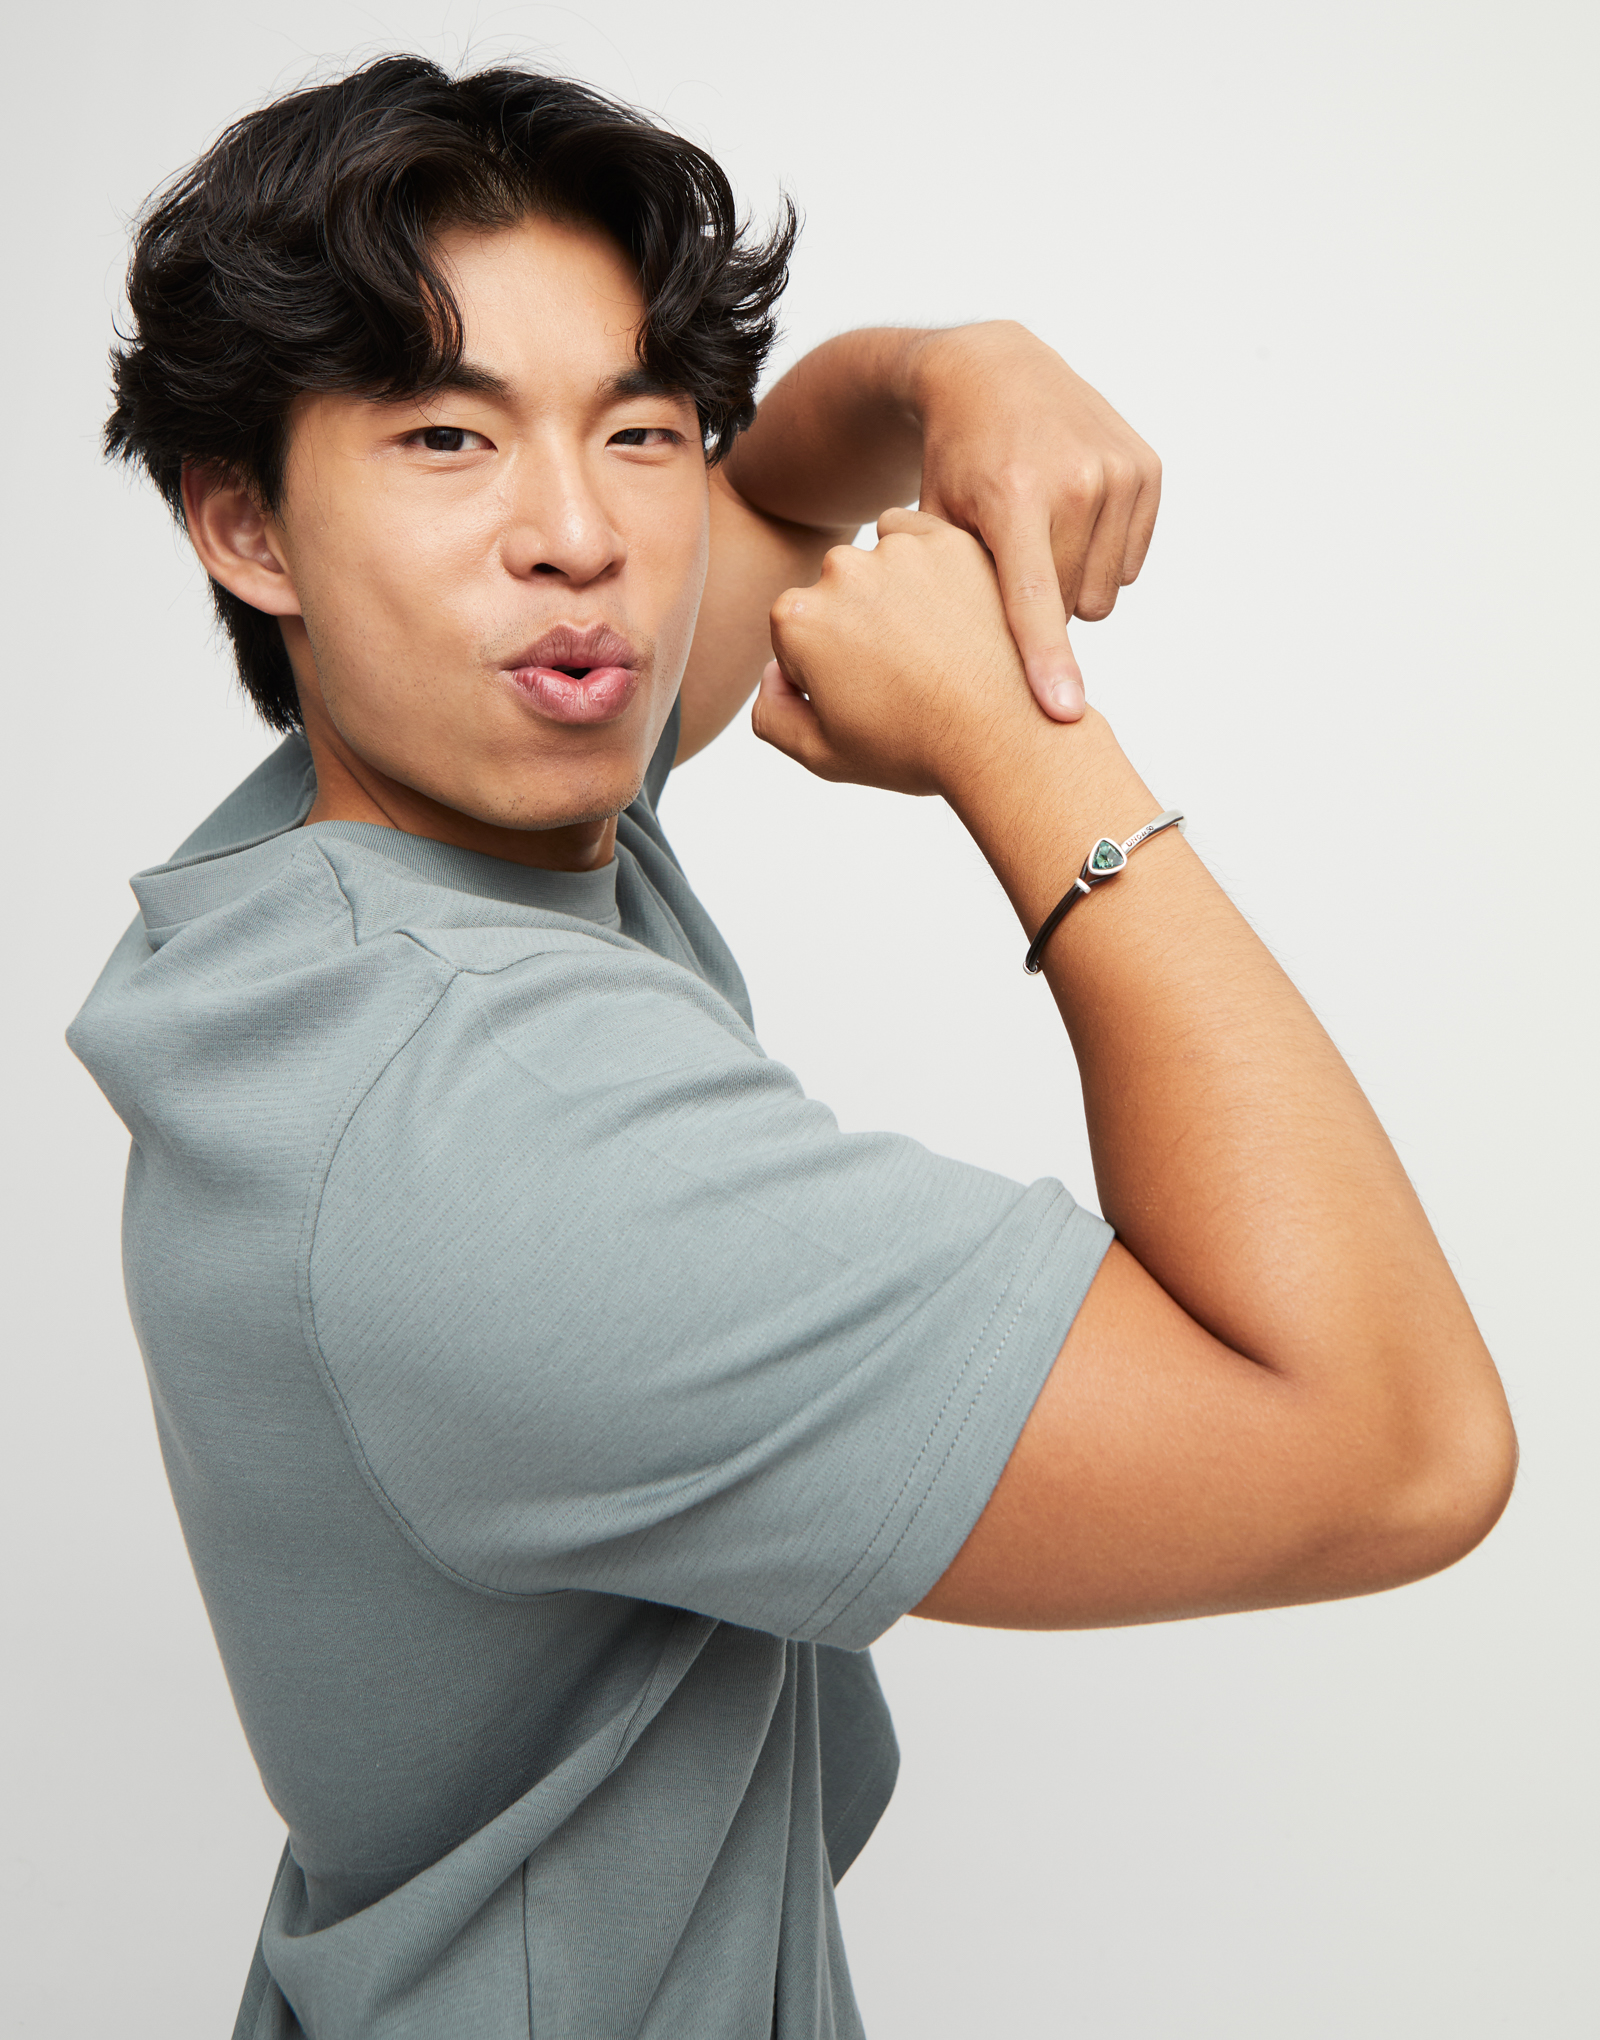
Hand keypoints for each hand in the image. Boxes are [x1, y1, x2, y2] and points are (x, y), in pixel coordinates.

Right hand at [755, 509, 1040, 800]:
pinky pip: (919, 535)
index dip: (824, 670)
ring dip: (891, 591)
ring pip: (876, 562)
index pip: (795, 634)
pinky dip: (926, 563)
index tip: (864, 693)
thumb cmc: (915, 751)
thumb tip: (774, 673)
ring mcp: (898, 550)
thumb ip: (772, 714)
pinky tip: (947, 611)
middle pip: (835, 595)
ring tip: (931, 644)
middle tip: (903, 672)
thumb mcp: (822, 755)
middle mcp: (840, 571)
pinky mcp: (950, 541)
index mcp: (797, 618)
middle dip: (857, 626)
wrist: (1007, 737)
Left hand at [910, 322, 1160, 721]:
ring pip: (1106, 592)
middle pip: (1073, 608)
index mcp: (1014, 497)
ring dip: (1072, 586)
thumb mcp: (936, 520)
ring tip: (1039, 541)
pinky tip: (1070, 521)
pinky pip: (1131, 563)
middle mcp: (1075, 481)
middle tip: (1010, 569)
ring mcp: (1118, 472)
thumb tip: (972, 672)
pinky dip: (1101, 559)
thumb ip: (950, 590)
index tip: (1064, 713)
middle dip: (1041, 608)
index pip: (1035, 599)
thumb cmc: (953, 463)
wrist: (993, 372)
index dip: (1048, 661)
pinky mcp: (1148, 468)